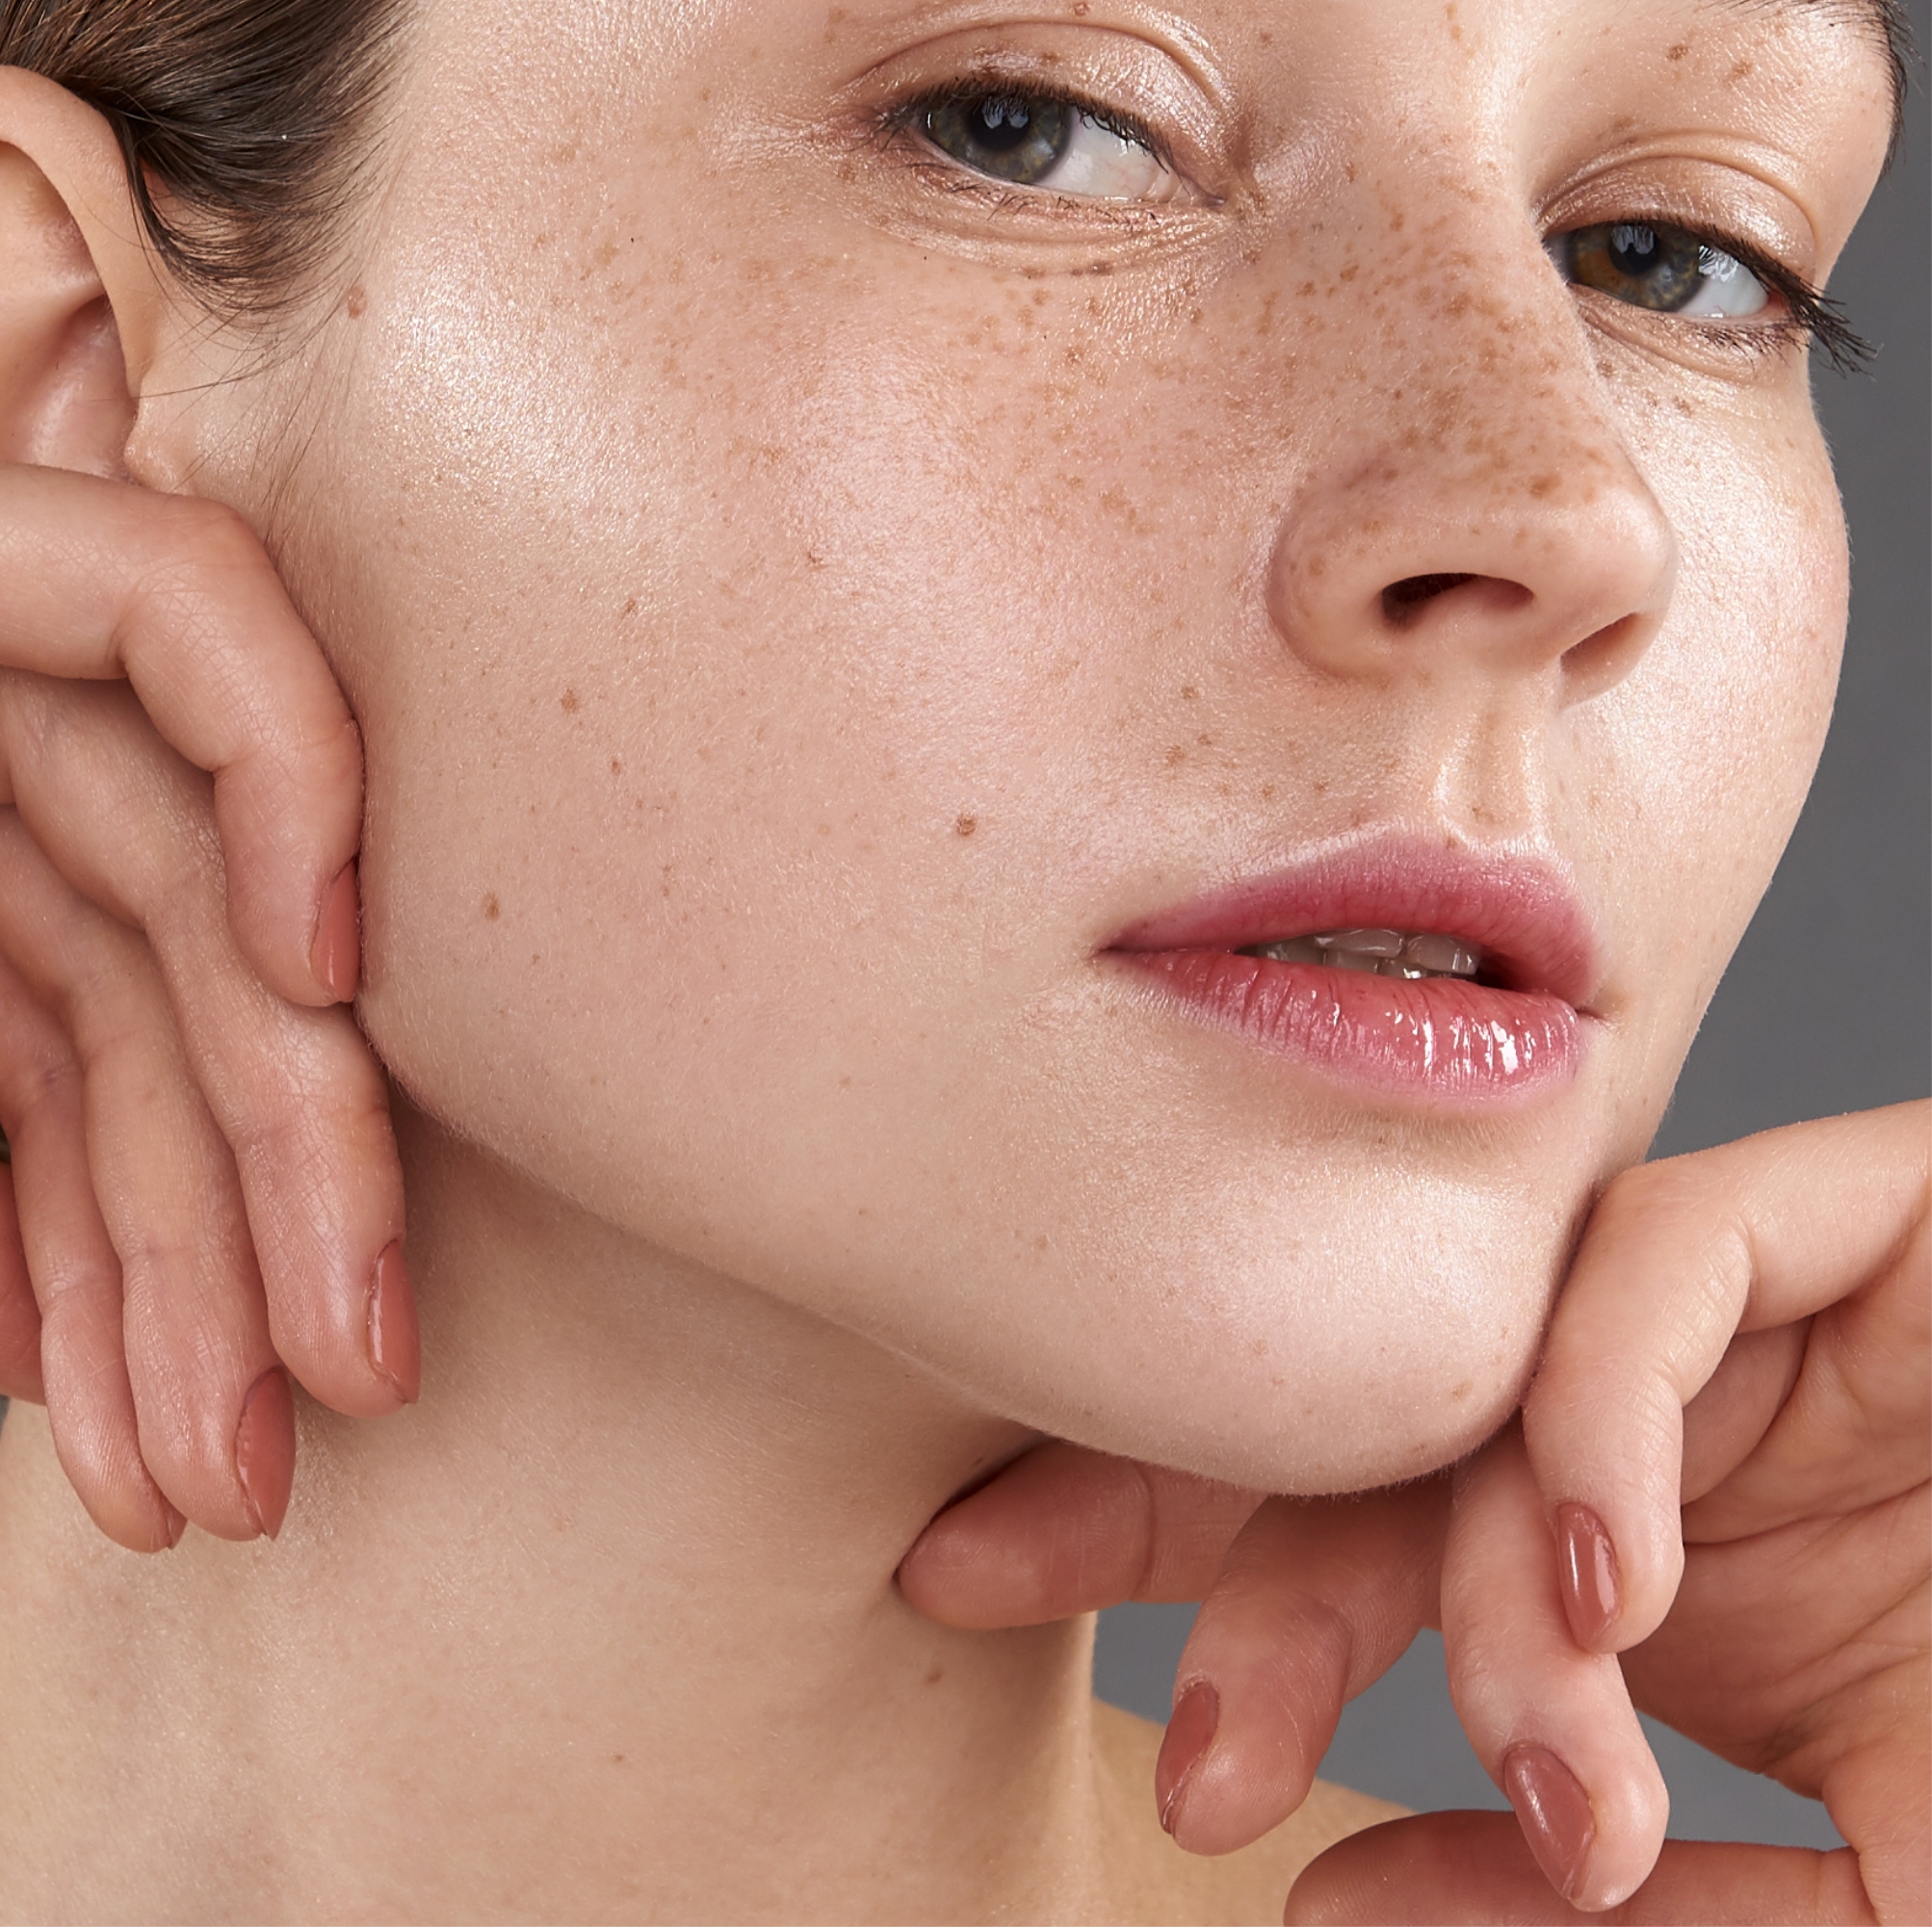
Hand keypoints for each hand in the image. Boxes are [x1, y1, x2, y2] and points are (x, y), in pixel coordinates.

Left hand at [0, 461, 415, 1550]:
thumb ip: (102, 651)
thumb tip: (276, 908)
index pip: (179, 617)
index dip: (278, 775)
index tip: (323, 963)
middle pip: (189, 936)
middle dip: (264, 1181)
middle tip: (347, 1375)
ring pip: (120, 1077)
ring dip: (170, 1291)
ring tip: (216, 1478)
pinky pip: (25, 1120)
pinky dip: (55, 1259)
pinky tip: (104, 1392)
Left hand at [901, 1104, 1928, 1921]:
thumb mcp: (1851, 1903)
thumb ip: (1597, 1910)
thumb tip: (1335, 1899)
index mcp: (1625, 1559)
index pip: (1339, 1519)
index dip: (1158, 1548)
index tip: (971, 1608)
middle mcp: (1647, 1423)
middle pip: (1349, 1410)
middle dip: (1181, 1507)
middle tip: (1051, 1642)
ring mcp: (1749, 1321)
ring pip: (1488, 1367)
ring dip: (1457, 1568)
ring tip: (1502, 1771)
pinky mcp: (1861, 1219)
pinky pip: (1656, 1276)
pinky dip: (1602, 1426)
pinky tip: (1614, 1600)